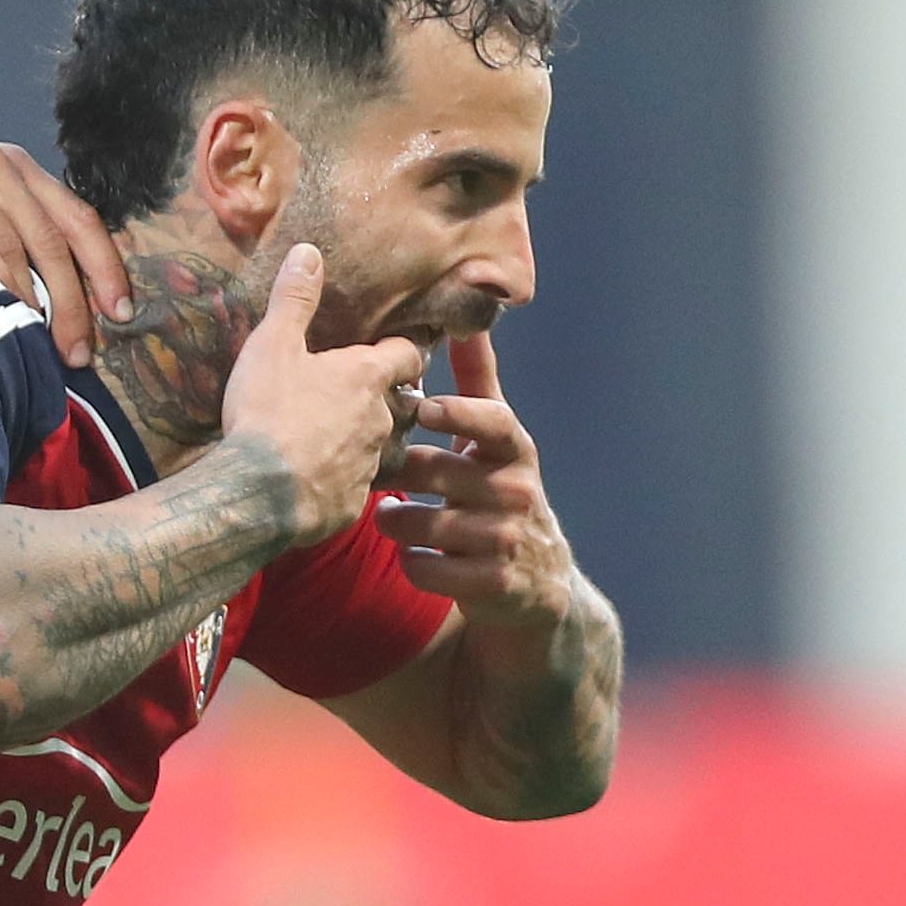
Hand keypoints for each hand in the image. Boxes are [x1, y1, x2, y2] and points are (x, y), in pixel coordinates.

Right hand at [0, 129, 128, 361]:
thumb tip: (32, 293)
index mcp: (9, 164)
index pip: (78, 216)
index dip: (106, 266)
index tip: (122, 311)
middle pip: (58, 239)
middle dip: (78, 302)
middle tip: (83, 353)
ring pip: (23, 247)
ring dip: (43, 305)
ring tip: (48, 351)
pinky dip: (0, 284)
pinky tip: (8, 319)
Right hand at [216, 245, 429, 547]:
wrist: (258, 493)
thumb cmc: (267, 411)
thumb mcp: (272, 344)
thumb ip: (294, 300)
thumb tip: (308, 252)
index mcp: (367, 376)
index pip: (408, 355)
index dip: (402, 350)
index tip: (393, 349)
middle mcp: (381, 419)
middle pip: (400, 403)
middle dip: (384, 399)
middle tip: (356, 395)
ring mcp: (370, 464)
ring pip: (381, 447)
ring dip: (364, 441)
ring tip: (334, 439)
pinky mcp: (351, 502)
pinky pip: (354, 486)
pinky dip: (341, 480)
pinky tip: (316, 480)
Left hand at [376, 327, 581, 619]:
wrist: (535, 584)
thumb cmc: (498, 494)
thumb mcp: (497, 441)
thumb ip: (479, 383)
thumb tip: (467, 321)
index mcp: (516, 450)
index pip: (493, 422)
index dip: (460, 413)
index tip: (423, 406)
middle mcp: (519, 492)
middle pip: (442, 473)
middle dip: (401, 472)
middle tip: (371, 470)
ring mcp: (509, 540)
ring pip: (428, 523)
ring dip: (396, 519)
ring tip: (384, 514)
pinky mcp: (495, 584)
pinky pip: (428, 567)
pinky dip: (411, 562)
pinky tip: (410, 554)